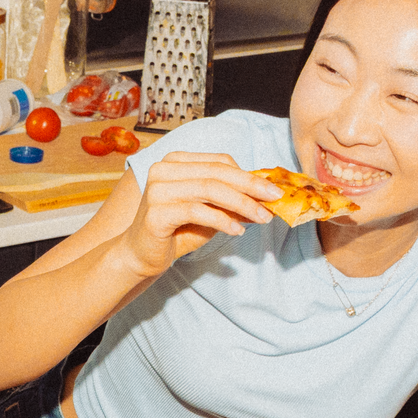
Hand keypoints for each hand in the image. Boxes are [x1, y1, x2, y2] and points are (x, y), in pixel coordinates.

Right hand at [116, 153, 275, 276]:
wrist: (141, 256)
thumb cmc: (176, 231)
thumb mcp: (210, 212)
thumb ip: (231, 201)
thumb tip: (265, 196)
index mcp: (176, 162)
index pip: (220, 161)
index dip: (249, 175)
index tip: (273, 191)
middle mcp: (164, 169)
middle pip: (218, 172)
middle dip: (251, 187)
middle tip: (275, 199)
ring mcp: (157, 189)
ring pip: (210, 189)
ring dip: (241, 204)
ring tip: (261, 218)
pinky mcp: (156, 212)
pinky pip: (197, 211)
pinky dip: (222, 220)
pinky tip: (237, 230)